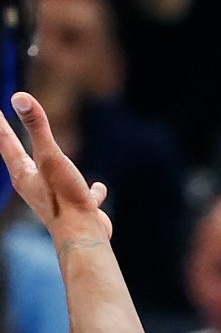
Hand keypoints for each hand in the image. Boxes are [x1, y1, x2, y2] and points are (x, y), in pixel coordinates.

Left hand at [0, 94, 110, 241]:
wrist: (83, 236)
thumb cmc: (65, 198)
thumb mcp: (51, 157)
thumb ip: (37, 127)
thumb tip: (19, 97)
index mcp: (24, 174)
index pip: (6, 142)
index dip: (0, 124)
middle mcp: (34, 186)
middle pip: (22, 159)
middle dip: (16, 144)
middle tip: (6, 131)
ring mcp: (55, 198)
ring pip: (51, 178)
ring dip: (52, 168)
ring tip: (53, 160)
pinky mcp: (77, 208)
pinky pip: (82, 195)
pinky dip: (90, 190)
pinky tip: (99, 189)